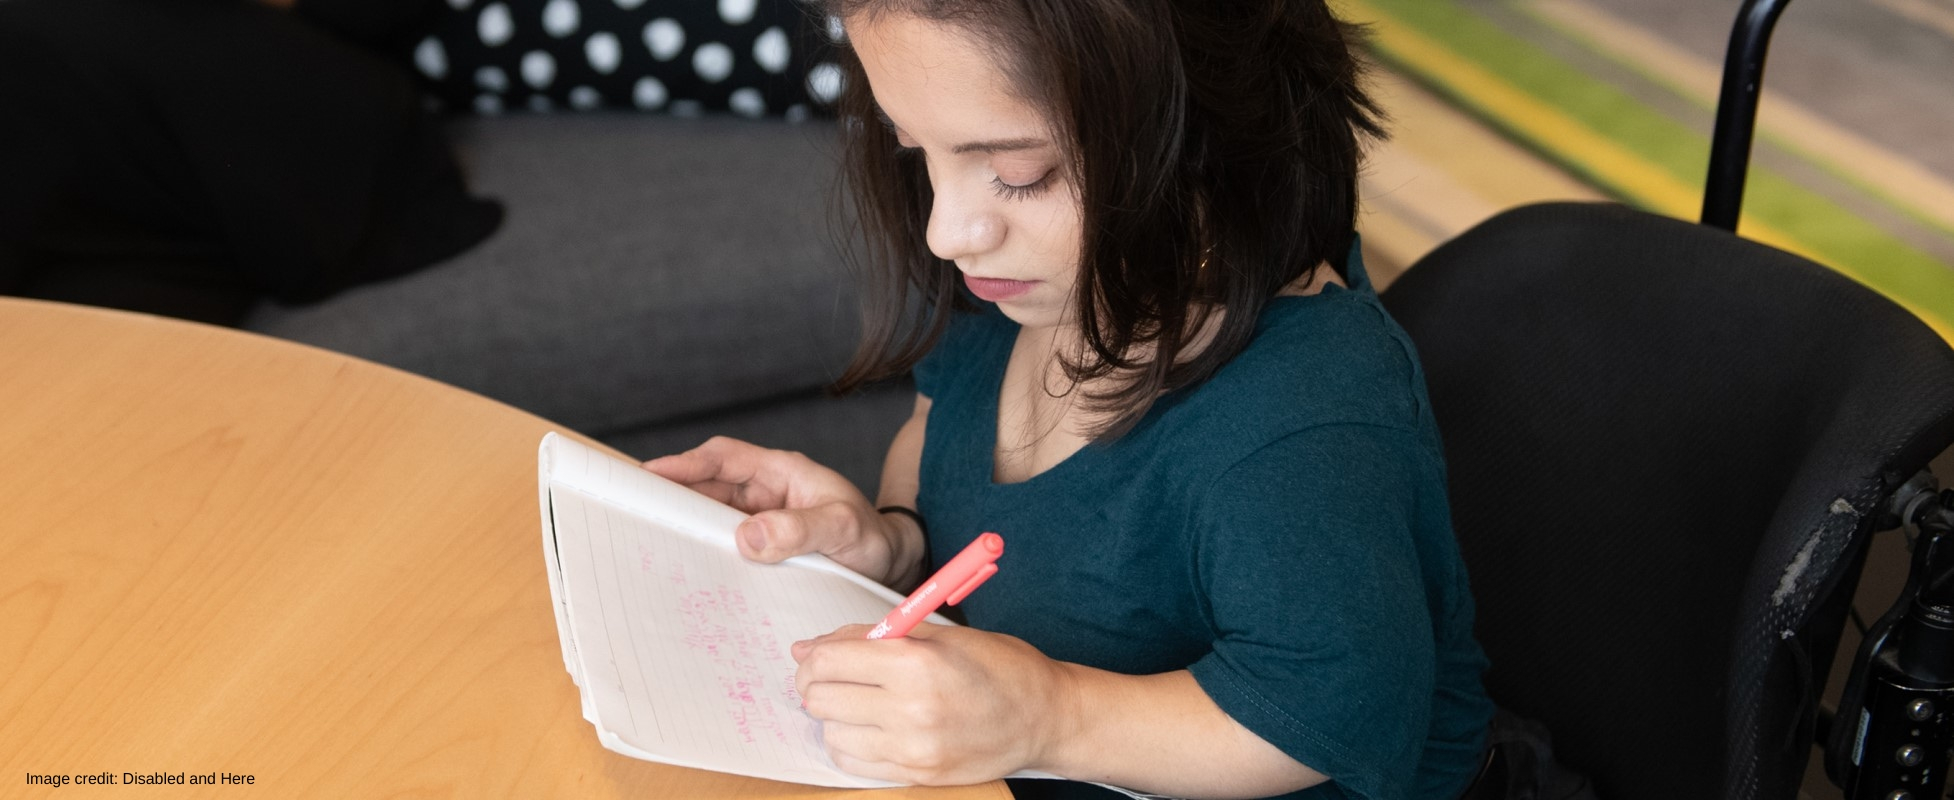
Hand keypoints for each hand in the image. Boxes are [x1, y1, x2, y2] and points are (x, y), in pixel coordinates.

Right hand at [643, 436, 920, 585]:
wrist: (891, 565)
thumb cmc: (873, 539)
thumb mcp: (844, 529)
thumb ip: (801, 530)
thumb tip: (748, 536)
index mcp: (782, 473)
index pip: (724, 459)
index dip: (686, 464)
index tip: (651, 474)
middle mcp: (767, 493)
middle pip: (708, 487)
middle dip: (674, 496)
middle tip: (637, 514)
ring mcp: (763, 521)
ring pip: (714, 518)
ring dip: (688, 528)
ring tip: (652, 543)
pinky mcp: (764, 550)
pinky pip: (727, 545)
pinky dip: (707, 552)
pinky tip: (690, 569)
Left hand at [792, 623, 1074, 784]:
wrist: (1044, 718)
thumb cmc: (997, 667)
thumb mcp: (939, 633)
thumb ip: (871, 635)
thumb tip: (809, 648)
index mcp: (917, 662)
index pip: (830, 661)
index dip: (813, 656)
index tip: (814, 656)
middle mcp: (912, 708)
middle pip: (823, 698)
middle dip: (818, 684)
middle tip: (832, 678)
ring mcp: (914, 748)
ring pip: (832, 734)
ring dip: (835, 717)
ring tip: (858, 704)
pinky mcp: (918, 775)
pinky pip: (853, 764)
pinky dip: (851, 745)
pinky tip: (870, 729)